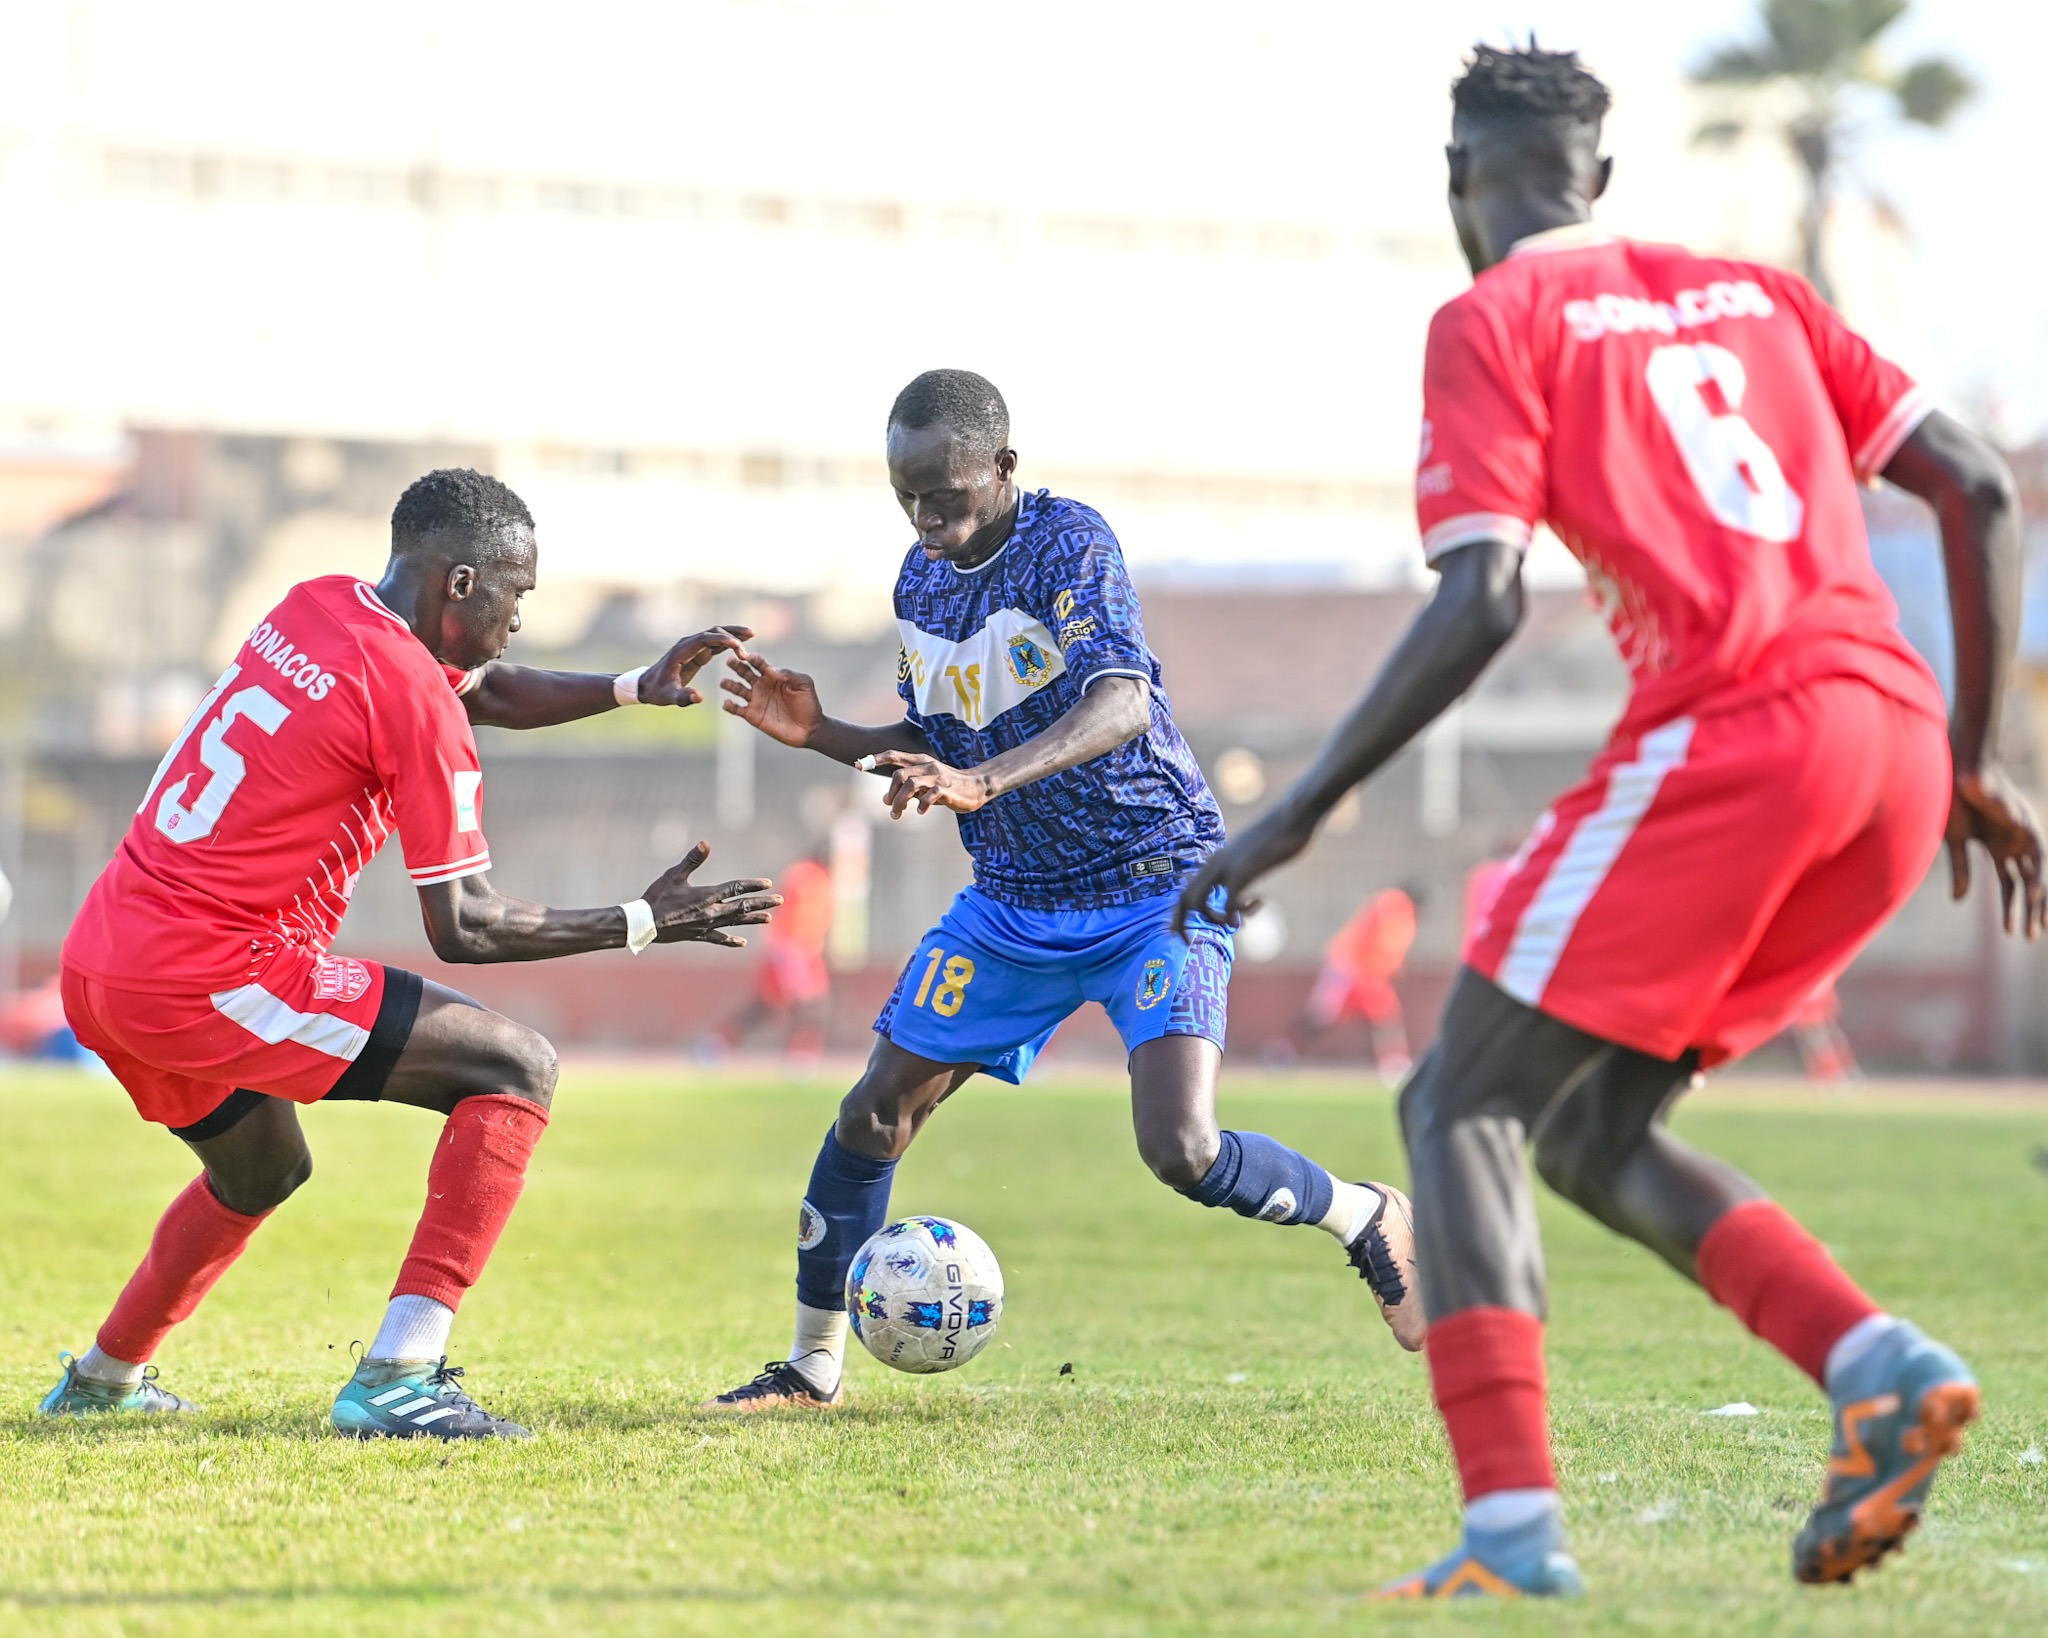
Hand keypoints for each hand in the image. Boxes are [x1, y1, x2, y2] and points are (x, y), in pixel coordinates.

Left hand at [639, 626, 755, 706]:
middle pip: (713, 631)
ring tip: (752, 635)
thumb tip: (700, 697)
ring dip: (733, 634)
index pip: (705, 639)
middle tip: (751, 636)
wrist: (647, 686)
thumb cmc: (657, 691)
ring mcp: (692, 647)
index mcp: (682, 651)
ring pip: (716, 634)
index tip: (738, 645)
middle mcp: (688, 644)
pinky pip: (715, 643)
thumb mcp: (669, 697)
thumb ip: (684, 697)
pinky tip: (741, 644)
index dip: (723, 639)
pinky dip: (728, 642)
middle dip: (732, 632)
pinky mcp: (696, 652)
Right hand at [641, 842, 781, 947]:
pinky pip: (719, 939)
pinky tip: (742, 943)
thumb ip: (692, 860)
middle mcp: (711, 911)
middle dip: (762, 902)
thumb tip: (706, 843)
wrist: (644, 925)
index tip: (768, 883)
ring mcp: (706, 925)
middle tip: (779, 900)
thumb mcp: (674, 875)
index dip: (752, 885)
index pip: (735, 888)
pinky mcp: (699, 935)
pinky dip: (731, 940)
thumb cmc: (657, 897)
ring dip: (752, 919)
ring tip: (768, 918)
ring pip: (735, 922)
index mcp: (707, 895)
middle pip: (742, 906)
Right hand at [720, 651, 825, 747]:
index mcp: (774, 676)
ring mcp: (756, 700)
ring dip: (730, 685)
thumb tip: (771, 669)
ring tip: (724, 683)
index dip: (754, 659)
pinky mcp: (753, 715)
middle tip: (730, 660)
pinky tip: (727, 703)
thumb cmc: (809, 704)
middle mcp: (762, 686)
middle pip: (745, 672)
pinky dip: (730, 706)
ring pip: (738, 689)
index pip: (760, 664)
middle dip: (737, 666)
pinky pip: (738, 709)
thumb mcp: (804, 684)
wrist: (810, 729)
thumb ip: (789, 674)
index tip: (748, 656)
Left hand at [870, 751, 990, 817]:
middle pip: (899, 774)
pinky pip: (929, 796)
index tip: (859, 765)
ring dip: (900, 801)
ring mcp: (938, 777)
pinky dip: (921, 805)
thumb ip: (908, 788)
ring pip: (910, 784)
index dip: (876, 759)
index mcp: (921, 761)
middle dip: (890, 793)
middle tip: (889, 807)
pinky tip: (919, 812)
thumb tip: (887, 798)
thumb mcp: (926, 783)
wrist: (976, 787)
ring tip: (897, 814)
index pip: (895, 755)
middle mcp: (927, 765)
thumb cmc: (947, 786)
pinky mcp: (947, 789)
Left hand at [1172, 805, 1316, 937]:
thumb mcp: (1253, 857)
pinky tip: (1259, 902)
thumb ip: (1243, 874)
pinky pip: (1229, 904)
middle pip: (1183, 899)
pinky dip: (1240, 913)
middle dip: (1180, 924)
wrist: (1292, 818)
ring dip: (1216, 920)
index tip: (1183, 933)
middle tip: (1189, 942)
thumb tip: (1241, 894)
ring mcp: (1225, 867)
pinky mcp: (1241, 871)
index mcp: (1215, 861)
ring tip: (1239, 921)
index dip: (1179, 915)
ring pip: (1199, 904)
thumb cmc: (1278, 838)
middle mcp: (1214, 864)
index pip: (1185, 890)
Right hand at [1946, 764, 2046, 936]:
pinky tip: (2035, 896)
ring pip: (2036, 874)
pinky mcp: (2025, 826)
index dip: (2011, 907)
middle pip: (2027, 883)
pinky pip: (2037, 857)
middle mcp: (2014, 843)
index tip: (2010, 931)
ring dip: (2038, 901)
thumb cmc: (1951, 803)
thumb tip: (1960, 901)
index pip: (2011, 883)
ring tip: (2037, 926)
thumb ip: (1960, 871)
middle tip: (2030, 937)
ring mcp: (2021, 836)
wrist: (1957, 774)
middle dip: (2029, 911)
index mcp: (1997, 846)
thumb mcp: (1955, 843)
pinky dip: (2038, 877)